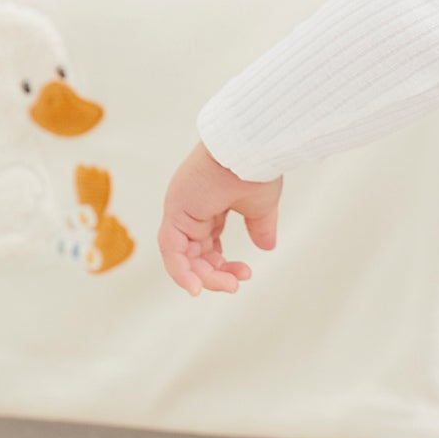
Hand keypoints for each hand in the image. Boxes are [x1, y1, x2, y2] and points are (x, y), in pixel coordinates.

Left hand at [158, 141, 282, 296]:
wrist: (252, 150)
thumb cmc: (257, 169)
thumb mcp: (261, 207)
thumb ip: (260, 227)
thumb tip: (267, 247)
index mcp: (209, 206)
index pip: (208, 245)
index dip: (222, 265)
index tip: (244, 274)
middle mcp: (191, 210)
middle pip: (195, 254)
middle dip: (215, 274)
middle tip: (236, 284)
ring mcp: (180, 210)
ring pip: (182, 256)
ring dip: (202, 276)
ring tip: (229, 286)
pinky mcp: (175, 212)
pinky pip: (171, 249)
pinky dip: (180, 271)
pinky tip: (197, 287)